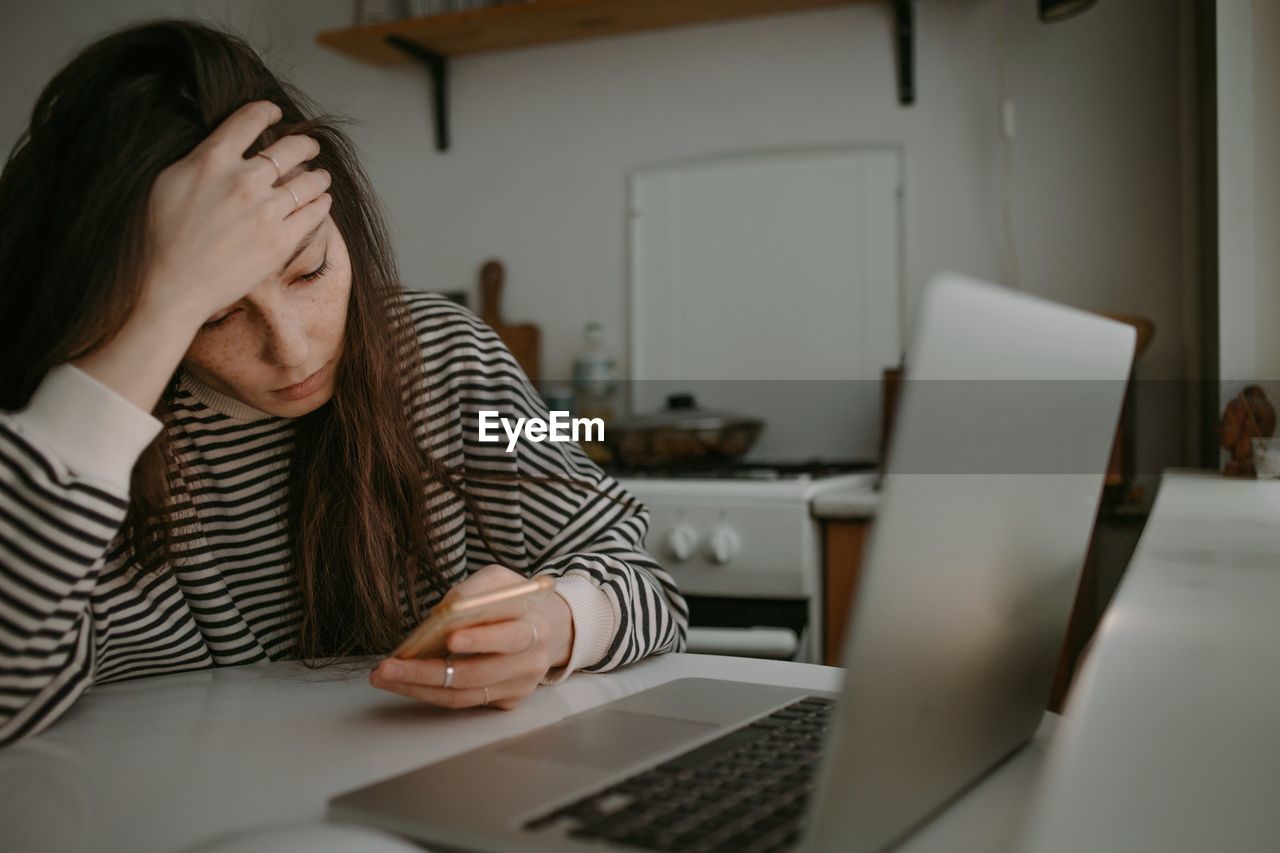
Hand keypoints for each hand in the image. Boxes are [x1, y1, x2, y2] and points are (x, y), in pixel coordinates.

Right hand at [73, 100, 332, 411]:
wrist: (175, 286)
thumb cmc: (164, 237)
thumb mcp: (169, 182)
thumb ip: (201, 159)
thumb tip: (224, 146)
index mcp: (212, 159)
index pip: (250, 119)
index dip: (267, 112)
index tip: (275, 114)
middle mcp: (244, 180)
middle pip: (290, 148)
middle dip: (305, 144)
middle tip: (310, 147)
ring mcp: (266, 210)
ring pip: (309, 180)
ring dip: (318, 175)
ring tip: (321, 176)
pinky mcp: (282, 239)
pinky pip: (315, 212)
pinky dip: (322, 202)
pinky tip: (322, 200)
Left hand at [369, 564, 574, 709]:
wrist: (549, 627)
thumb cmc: (515, 601)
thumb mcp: (501, 581)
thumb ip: (476, 591)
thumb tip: (444, 612)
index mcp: (535, 627)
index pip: (509, 638)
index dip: (480, 640)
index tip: (448, 638)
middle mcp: (530, 663)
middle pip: (477, 674)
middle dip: (428, 671)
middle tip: (389, 666)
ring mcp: (518, 687)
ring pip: (463, 696)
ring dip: (418, 688)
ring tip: (384, 676)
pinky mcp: (505, 702)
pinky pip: (463, 703)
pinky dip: (429, 693)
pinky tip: (405, 681)